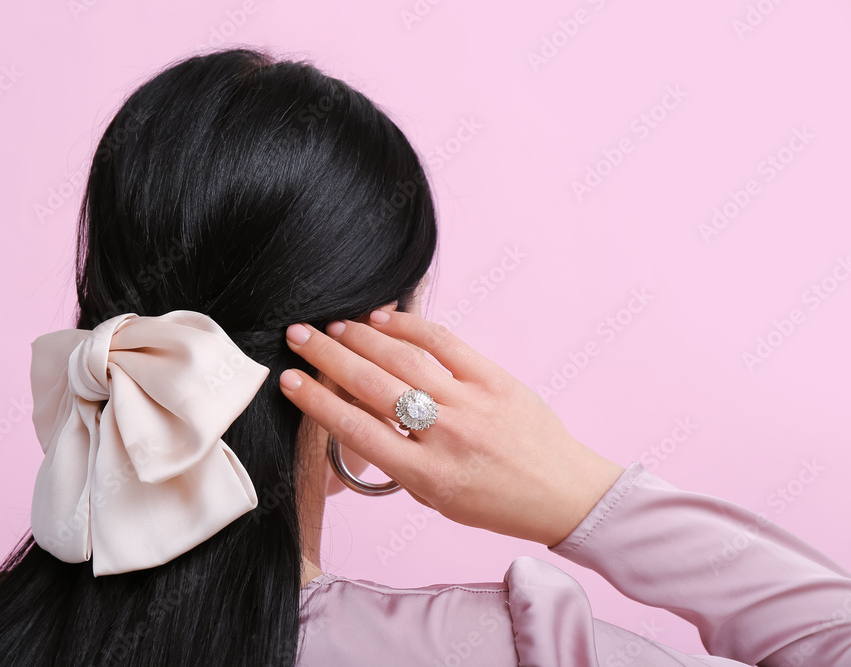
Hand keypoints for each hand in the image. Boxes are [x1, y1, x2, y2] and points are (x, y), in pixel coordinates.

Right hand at [278, 309, 624, 546]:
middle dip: (327, 357)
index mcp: (426, 475)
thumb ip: (396, 461)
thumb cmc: (494, 500)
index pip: (357, 430)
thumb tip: (356, 417)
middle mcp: (445, 436)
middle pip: (373, 386)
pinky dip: (410, 325)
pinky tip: (381, 319)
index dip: (317, 402)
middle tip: (297, 336)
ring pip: (404, 359)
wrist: (561, 492)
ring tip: (331, 327)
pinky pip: (445, 343)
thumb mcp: (435, 499)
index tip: (289, 380)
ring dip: (361, 338)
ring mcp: (471, 403)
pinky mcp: (494, 378)